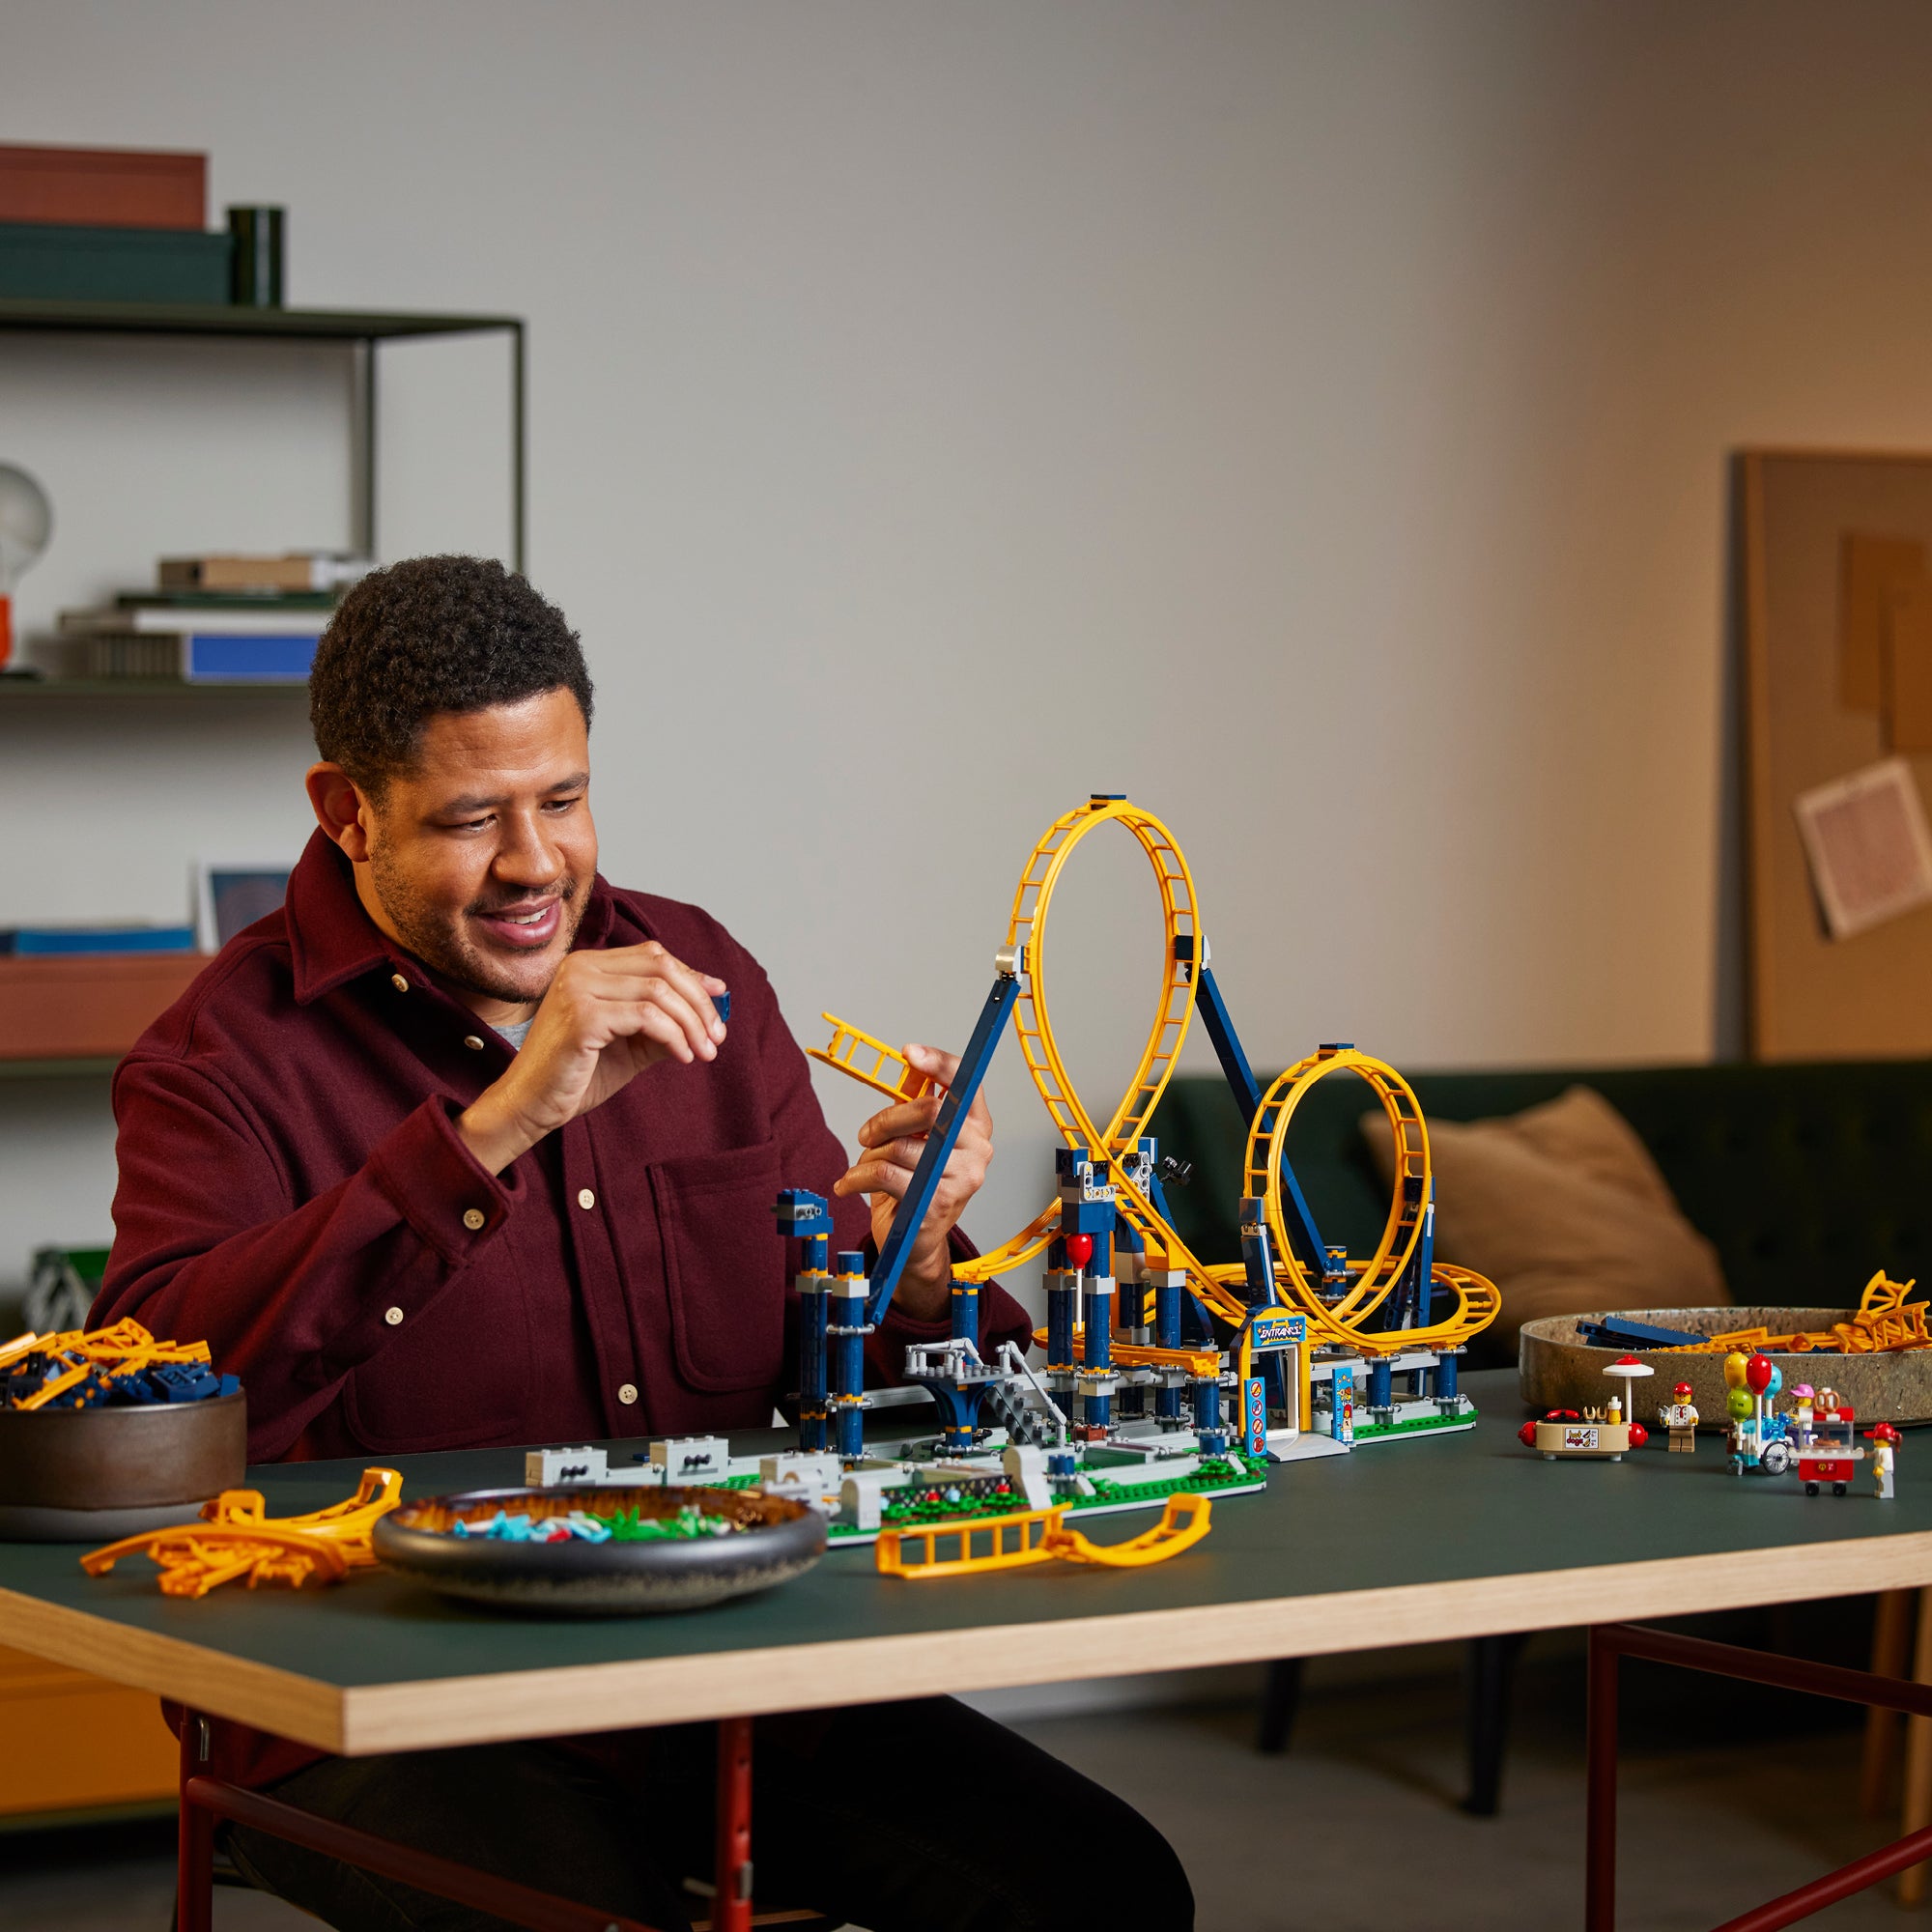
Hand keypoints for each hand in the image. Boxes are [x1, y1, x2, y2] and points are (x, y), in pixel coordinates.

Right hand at [457, 943, 726, 1172]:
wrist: (530, 1106)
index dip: (693, 976)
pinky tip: (683, 1057)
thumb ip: (665, 1024)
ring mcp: (578, 988)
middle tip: (718, 1036)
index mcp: (588, 966)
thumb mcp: (631, 1044)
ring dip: (692, 1023)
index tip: (721, 1000)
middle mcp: (580, 968)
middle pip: (661, 967)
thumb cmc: (577, 1076)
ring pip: (659, 992)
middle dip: (699, 1001)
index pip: (654, 956)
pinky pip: (647, 1017)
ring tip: (705, 1052)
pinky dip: (674, 1036)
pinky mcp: (582, 1017)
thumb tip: (713, 1013)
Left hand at [833, 1044, 991, 1322]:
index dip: (938, 1063)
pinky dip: (858, 1178)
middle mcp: (979, 1150)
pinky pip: (886, 1174)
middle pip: (929, 1111)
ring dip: (870, 1157)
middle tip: (866, 1136)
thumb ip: (917, 1108)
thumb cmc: (915, 1186)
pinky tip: (848, 1185)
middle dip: (886, 1120)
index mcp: (977, 1127)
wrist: (915, 1244)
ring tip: (863, 1169)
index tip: (909, 1052)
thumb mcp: (919, 1141)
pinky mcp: (937, 1203)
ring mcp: (962, 1178)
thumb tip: (905, 1066)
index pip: (966, 1083)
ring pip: (901, 1146)